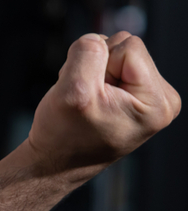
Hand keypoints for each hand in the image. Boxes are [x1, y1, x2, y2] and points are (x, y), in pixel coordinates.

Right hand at [28, 32, 180, 179]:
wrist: (55, 163)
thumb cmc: (64, 137)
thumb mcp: (73, 91)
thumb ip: (87, 54)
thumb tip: (95, 41)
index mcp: (157, 102)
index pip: (128, 47)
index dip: (97, 66)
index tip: (89, 96)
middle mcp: (161, 99)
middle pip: (125, 47)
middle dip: (94, 68)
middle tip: (84, 99)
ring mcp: (148, 98)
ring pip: (114, 55)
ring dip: (90, 74)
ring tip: (85, 103)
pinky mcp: (133, 98)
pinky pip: (110, 66)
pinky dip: (91, 80)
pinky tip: (88, 103)